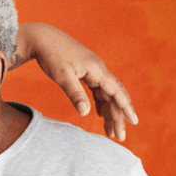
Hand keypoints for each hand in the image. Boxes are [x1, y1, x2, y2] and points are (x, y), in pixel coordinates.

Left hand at [16, 23, 140, 141]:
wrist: (42, 38)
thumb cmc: (52, 55)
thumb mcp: (62, 76)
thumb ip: (75, 94)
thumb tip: (86, 113)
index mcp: (97, 70)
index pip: (116, 92)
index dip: (126, 107)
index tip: (134, 121)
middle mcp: (99, 70)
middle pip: (114, 96)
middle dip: (118, 116)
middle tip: (119, 137)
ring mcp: (93, 71)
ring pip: (106, 95)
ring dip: (109, 112)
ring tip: (110, 132)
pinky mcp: (86, 72)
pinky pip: (98, 91)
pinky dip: (100, 104)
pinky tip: (99, 115)